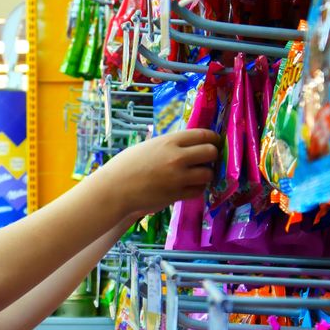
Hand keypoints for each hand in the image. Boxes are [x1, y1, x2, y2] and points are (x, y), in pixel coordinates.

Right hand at [95, 128, 219, 216]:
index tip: (214, 141)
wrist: (115, 189)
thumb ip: (170, 145)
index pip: (203, 135)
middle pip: (211, 152)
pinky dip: (197, 188)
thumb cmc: (127, 165)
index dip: (213, 138)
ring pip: (208, 174)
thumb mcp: (149, 146)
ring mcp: (178, 177)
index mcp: (169, 141)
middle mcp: (177, 157)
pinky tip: (190, 186)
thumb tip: (188, 144)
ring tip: (198, 174)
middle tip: (208, 159)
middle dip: (212, 155)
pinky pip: (198, 190)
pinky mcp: (176, 195)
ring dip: (206, 174)